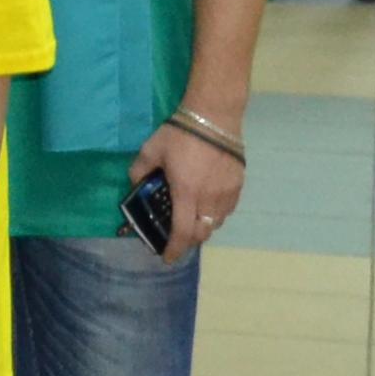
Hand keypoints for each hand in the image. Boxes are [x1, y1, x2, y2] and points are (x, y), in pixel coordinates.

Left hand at [148, 120, 245, 260]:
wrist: (214, 117)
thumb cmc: (180, 134)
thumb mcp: (151, 150)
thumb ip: (140, 171)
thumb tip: (136, 184)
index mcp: (186, 193)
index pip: (182, 232)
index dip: (175, 248)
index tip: (167, 258)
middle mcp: (209, 199)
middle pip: (202, 233)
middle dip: (188, 240)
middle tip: (177, 237)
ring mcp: (227, 193)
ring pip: (217, 223)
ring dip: (203, 227)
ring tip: (191, 219)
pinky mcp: (238, 185)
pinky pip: (227, 209)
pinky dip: (216, 214)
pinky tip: (206, 204)